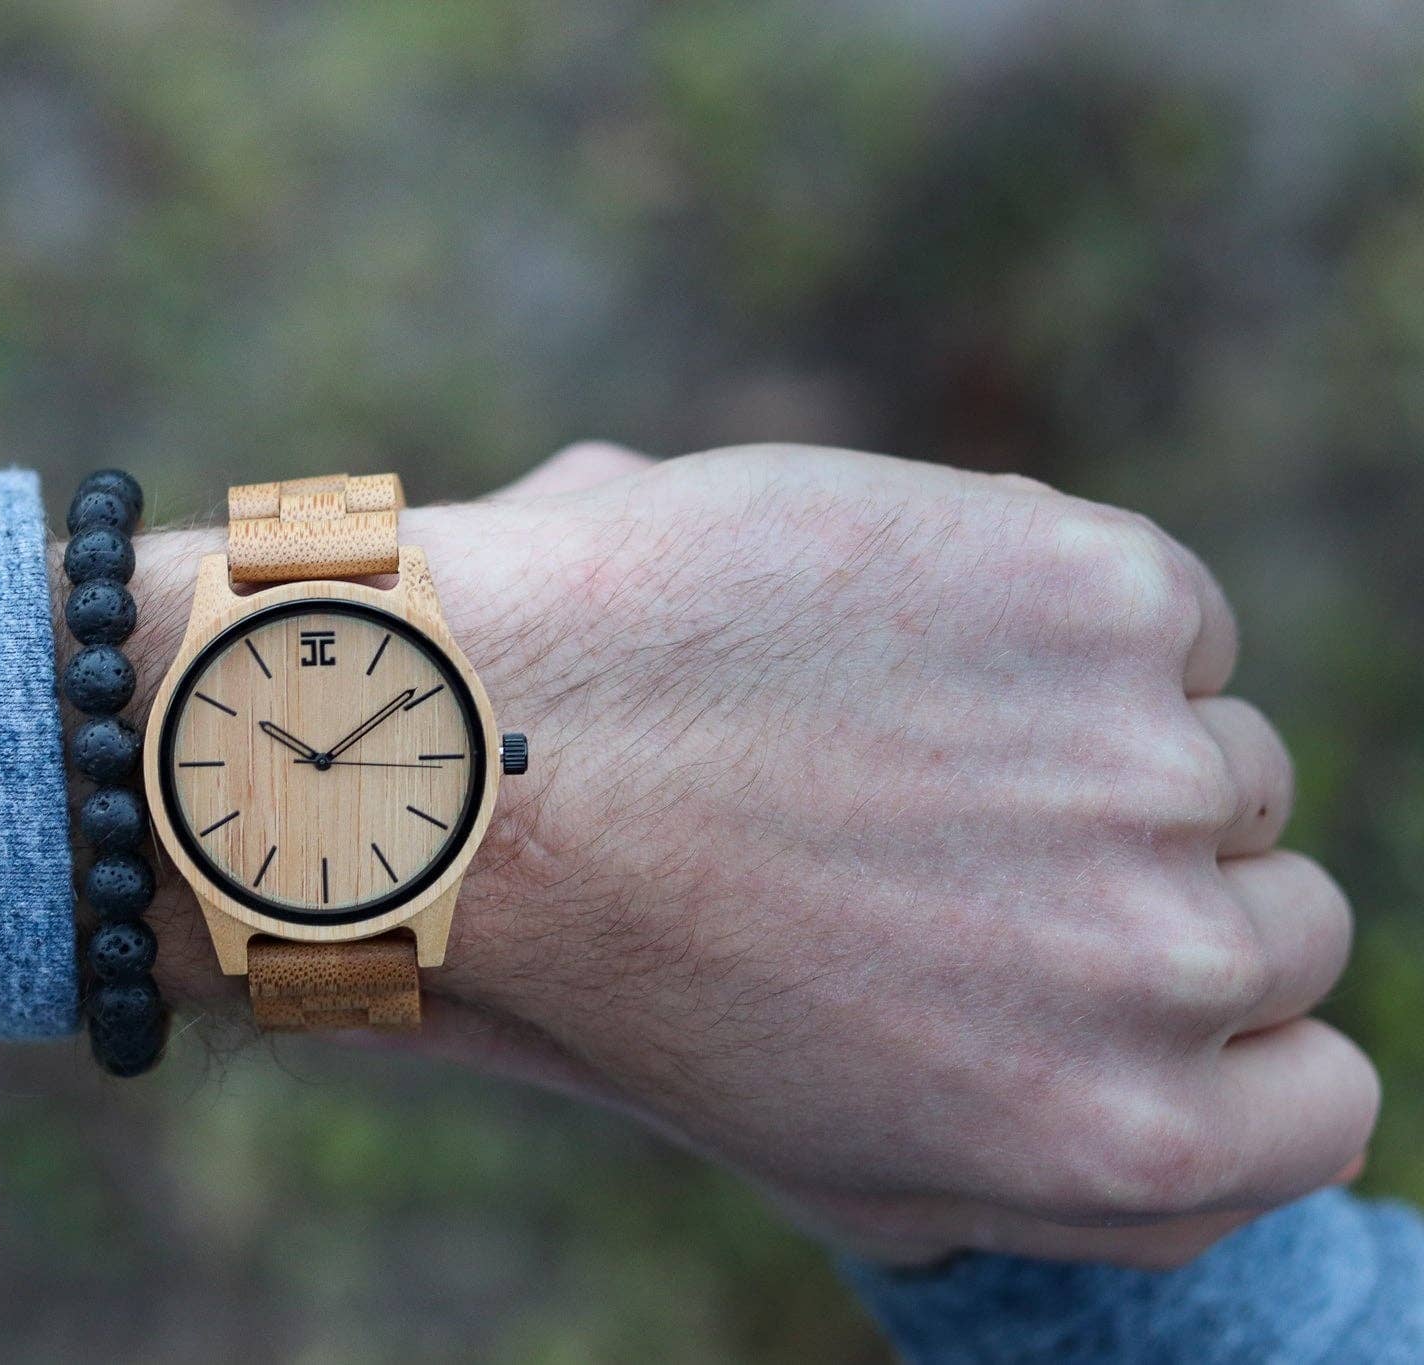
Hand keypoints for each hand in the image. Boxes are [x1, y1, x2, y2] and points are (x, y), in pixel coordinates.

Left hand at [119, 442, 1375, 1268]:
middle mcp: (1164, 967)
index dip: (1227, 1036)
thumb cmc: (621, 961)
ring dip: (1094, 750)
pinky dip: (1069, 623)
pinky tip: (901, 639)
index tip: (1123, 979)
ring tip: (891, 742)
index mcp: (1109, 1138)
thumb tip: (1162, 1124)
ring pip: (1220, 760)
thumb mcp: (823, 1151)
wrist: (475, 753)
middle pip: (1281, 919)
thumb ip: (1027, 1169)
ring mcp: (1147, 768)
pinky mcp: (1098, 597)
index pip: (1315, 1101)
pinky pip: (1170, 622)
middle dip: (1146, 888)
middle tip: (959, 846)